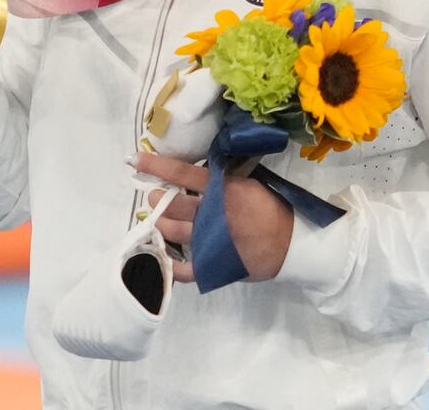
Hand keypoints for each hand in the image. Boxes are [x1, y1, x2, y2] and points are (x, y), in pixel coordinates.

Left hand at [135, 152, 293, 283]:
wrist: (294, 243)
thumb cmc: (272, 209)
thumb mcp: (250, 184)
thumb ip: (222, 181)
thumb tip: (196, 174)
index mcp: (222, 190)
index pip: (182, 173)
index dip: (155, 165)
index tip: (134, 160)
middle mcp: (212, 213)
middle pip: (172, 203)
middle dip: (158, 200)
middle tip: (156, 199)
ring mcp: (211, 241)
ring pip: (171, 231)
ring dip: (160, 225)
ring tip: (159, 222)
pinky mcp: (213, 265)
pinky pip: (183, 268)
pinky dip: (169, 264)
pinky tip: (163, 258)